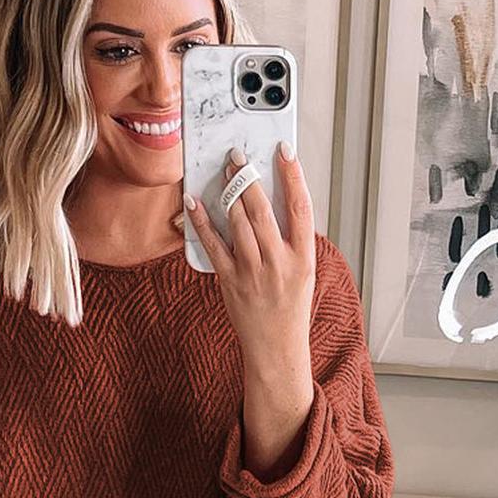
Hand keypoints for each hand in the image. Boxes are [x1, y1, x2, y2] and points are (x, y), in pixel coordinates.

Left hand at [185, 143, 315, 374]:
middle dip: (249, 177)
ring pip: (238, 222)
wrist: (276, 347)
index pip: (300, 206)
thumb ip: (290, 238)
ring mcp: (253, 272)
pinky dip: (201, 221)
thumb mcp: (303, 270)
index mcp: (303, 257)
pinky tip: (194, 202)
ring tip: (224, 172)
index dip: (293, 175)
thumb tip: (270, 198)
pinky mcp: (231, 281)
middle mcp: (279, 262)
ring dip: (228, 192)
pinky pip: (213, 245)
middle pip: (262, 210)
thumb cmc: (290, 306)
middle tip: (239, 155)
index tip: (284, 150)